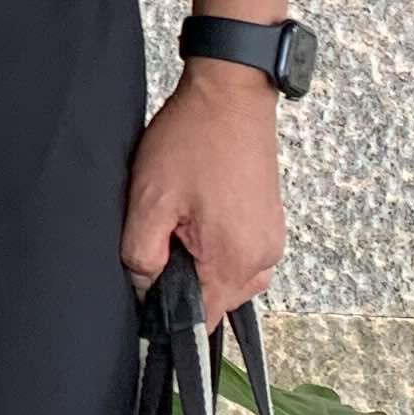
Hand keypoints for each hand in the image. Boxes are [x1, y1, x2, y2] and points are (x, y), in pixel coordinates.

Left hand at [118, 62, 285, 324]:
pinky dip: (218, 246)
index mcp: (234, 261)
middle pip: (214, 301)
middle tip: (164, 233)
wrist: (231, 93)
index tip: (151, 281)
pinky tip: (199, 214)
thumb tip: (143, 289)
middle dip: (184, 279)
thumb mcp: (150, 199)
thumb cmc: (193, 139)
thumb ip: (142, 255)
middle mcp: (262, 258)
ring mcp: (271, 240)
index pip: (199, 320)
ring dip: (201, 261)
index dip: (167, 308)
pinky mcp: (271, 223)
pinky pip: (241, 255)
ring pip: (227, 279)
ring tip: (183, 218)